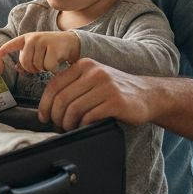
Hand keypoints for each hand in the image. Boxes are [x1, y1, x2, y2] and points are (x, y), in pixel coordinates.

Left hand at [0, 31, 80, 73]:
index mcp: (27, 38)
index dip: (4, 50)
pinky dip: (52, 68)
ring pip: (37, 65)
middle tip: (40, 65)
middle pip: (25, 62)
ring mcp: (43, 41)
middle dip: (32, 68)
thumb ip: (28, 58)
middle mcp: (33, 38)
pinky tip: (56, 61)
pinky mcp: (53, 47)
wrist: (71, 42)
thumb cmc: (52, 49)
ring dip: (43, 68)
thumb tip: (17, 68)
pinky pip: (47, 66)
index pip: (12, 44)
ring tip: (49, 61)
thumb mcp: (38, 51)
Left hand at [38, 58, 158, 131]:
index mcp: (83, 65)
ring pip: (73, 109)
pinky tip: (86, 127)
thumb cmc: (115, 91)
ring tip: (71, 128)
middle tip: (59, 127)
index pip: (53, 86)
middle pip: (62, 99)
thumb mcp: (92, 81)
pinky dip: (83, 125)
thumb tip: (47, 107)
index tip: (44, 117)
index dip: (44, 105)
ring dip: (68, 124)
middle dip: (56, 118)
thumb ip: (72, 86)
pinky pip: (90, 117)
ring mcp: (106, 86)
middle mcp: (94, 72)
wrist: (148, 95)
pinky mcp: (116, 101)